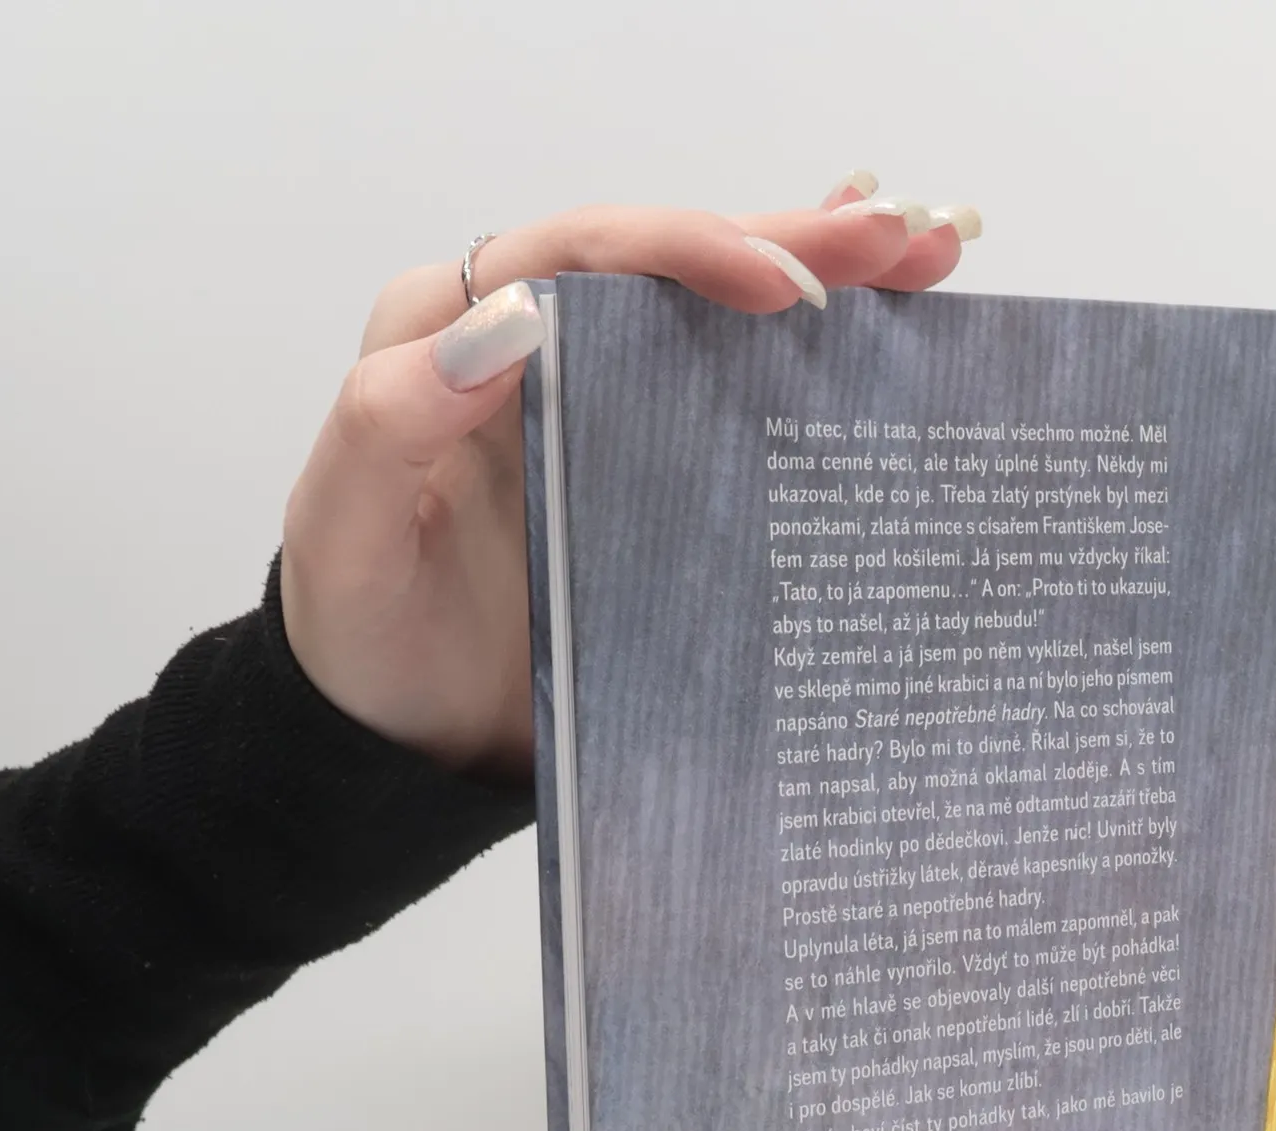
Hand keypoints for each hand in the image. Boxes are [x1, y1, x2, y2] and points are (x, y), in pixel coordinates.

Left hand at [280, 176, 979, 781]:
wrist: (404, 743)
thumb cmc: (366, 643)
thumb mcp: (347, 541)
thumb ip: (391, 427)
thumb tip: (507, 324)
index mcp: (454, 340)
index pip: (578, 255)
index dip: (683, 251)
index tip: (779, 288)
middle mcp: (536, 354)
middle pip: (666, 270)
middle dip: (786, 242)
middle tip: (898, 242)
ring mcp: (602, 412)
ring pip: (714, 320)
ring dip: (823, 283)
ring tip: (929, 260)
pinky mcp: (651, 472)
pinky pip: (732, 398)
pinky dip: (814, 362)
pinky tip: (892, 334)